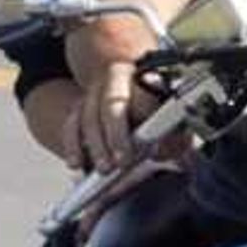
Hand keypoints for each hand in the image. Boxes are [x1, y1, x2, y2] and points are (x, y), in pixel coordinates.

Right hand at [65, 28, 161, 176]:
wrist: (136, 94)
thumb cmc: (160, 114)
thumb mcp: (175, 122)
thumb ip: (174, 135)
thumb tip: (162, 150)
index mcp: (145, 77)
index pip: (143, 94)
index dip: (144, 118)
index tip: (150, 144)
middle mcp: (117, 79)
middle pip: (111, 104)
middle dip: (116, 135)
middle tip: (123, 162)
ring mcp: (94, 92)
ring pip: (88, 117)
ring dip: (95, 146)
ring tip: (104, 169)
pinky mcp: (79, 107)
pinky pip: (71, 125)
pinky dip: (72, 146)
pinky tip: (77, 163)